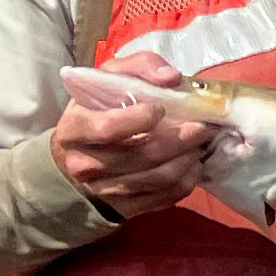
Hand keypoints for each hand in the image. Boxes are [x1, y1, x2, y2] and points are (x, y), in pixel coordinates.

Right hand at [48, 49, 211, 219]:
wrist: (73, 158)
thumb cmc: (97, 111)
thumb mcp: (107, 80)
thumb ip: (138, 67)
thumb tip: (171, 77)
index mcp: (74, 129)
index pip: (108, 128)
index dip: (140, 118)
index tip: (161, 109)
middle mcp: (85, 163)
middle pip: (145, 154)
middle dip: (182, 139)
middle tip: (201, 127)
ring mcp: (104, 190)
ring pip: (160, 177)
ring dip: (189, 159)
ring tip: (199, 145)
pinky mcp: (124, 209)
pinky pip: (166, 197)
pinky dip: (188, 180)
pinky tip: (192, 165)